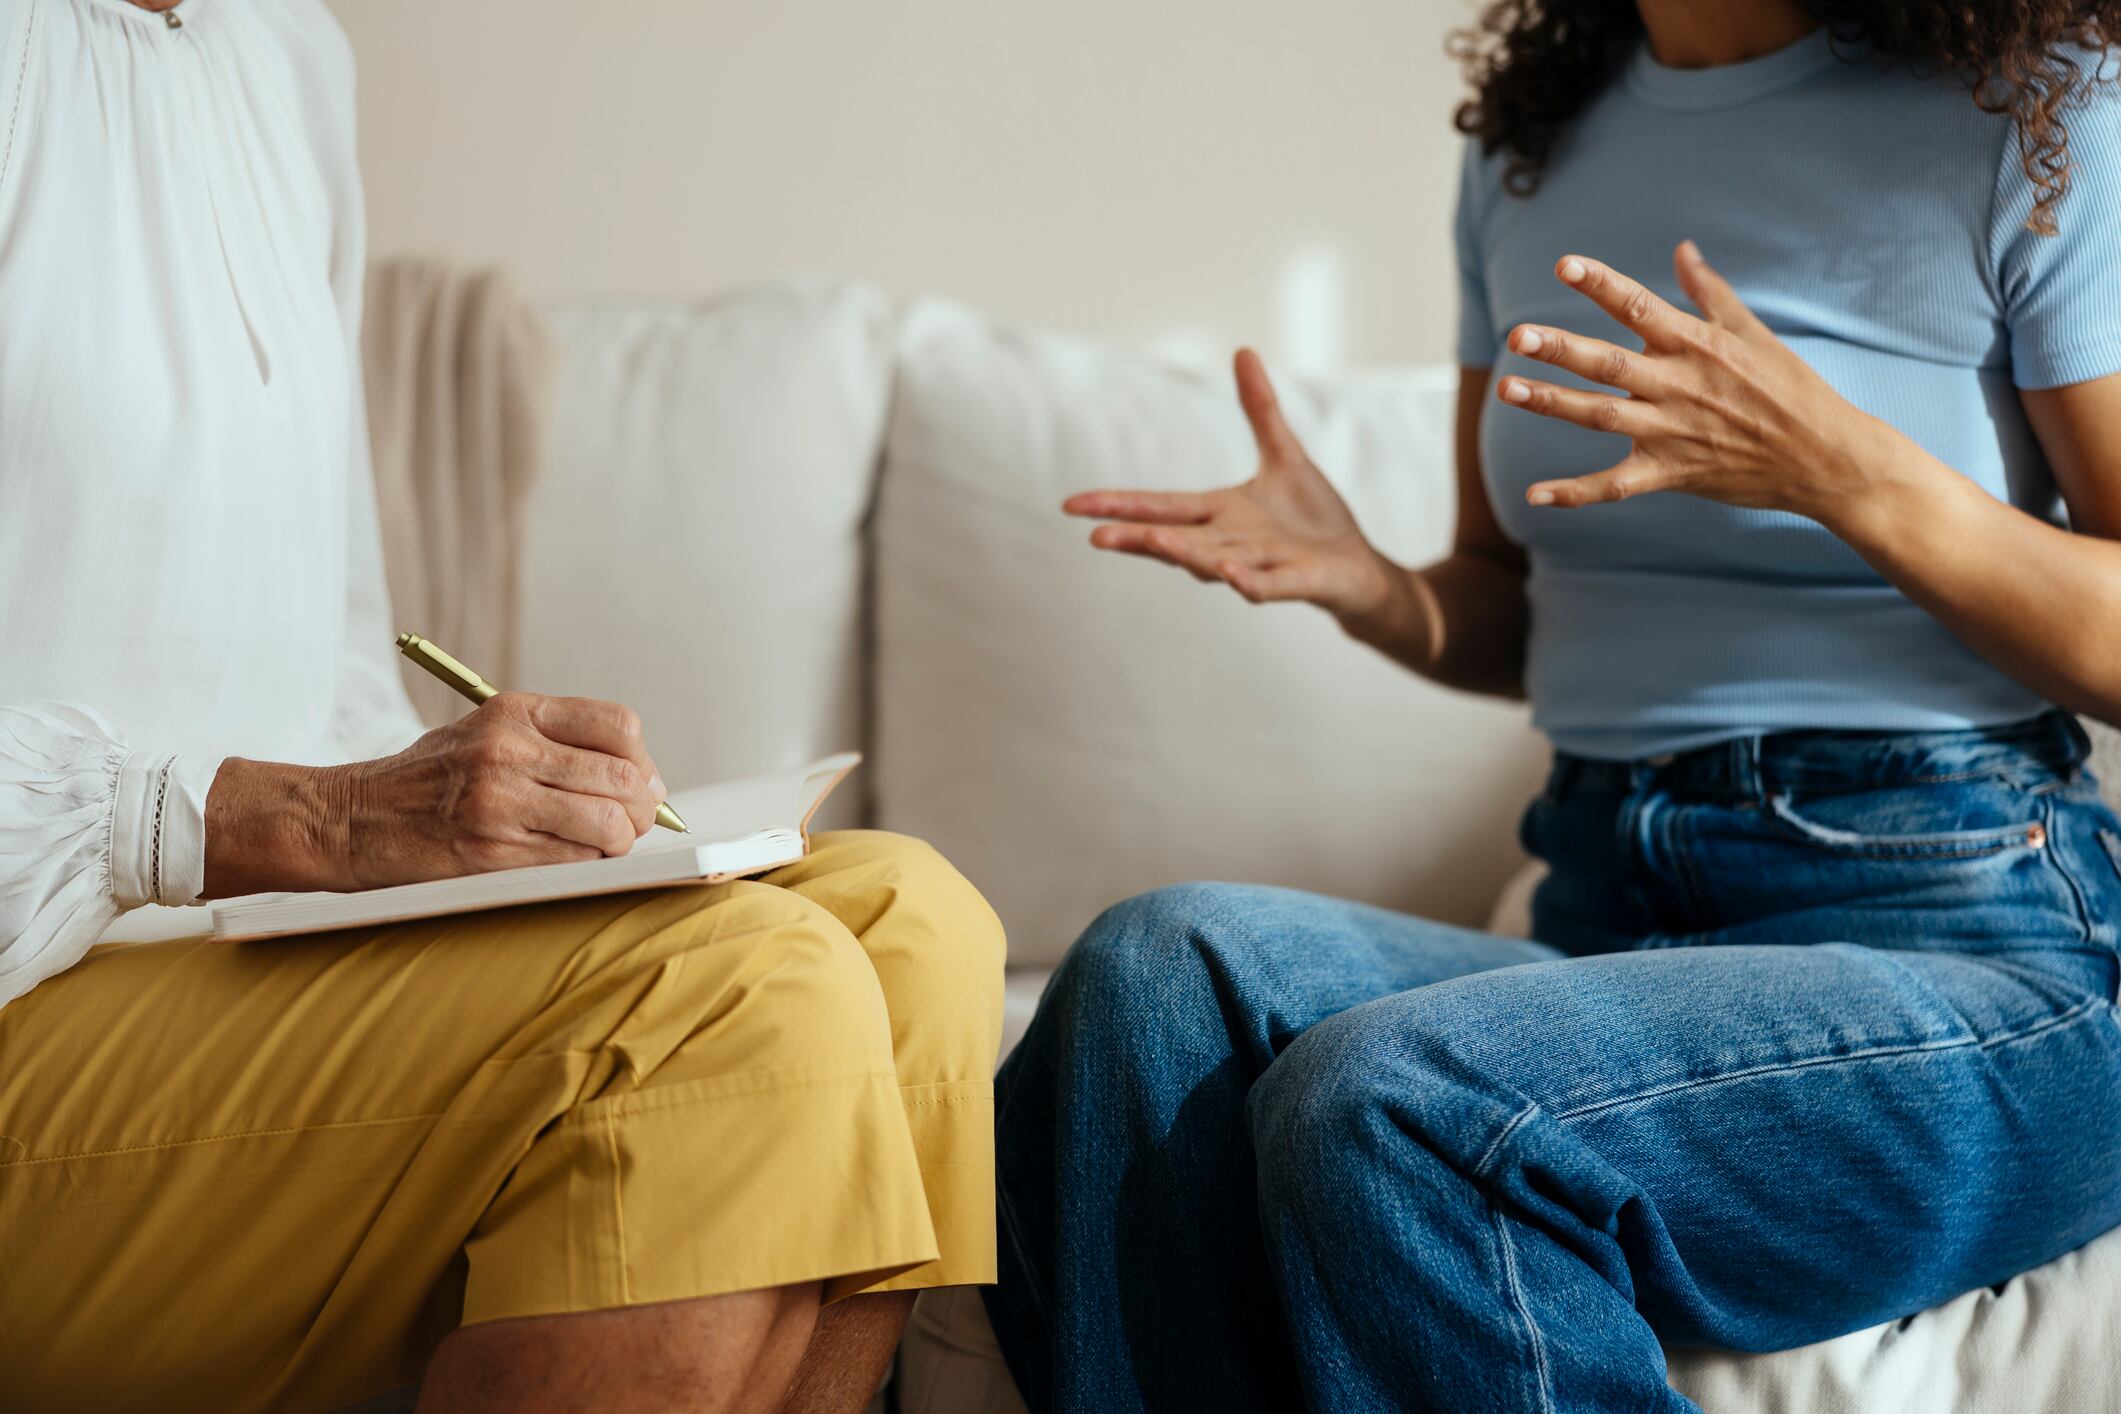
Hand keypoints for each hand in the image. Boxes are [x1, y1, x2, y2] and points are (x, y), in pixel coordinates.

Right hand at [204, 693, 665, 896]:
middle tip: (636, 821)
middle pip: (622, 777)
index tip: (640, 781)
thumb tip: (633, 776)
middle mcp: (509, 750)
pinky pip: (574, 859)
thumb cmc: (422, 780)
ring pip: (608, 823)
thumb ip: (550, 743)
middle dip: (642, 807)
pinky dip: (590, 862)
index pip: (617, 726)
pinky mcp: (491, 851)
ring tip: (607, 842)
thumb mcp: (482, 733)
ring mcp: (501, 802)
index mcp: (513, 712)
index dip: (640, 760)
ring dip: (621, 839)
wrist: (345, 819)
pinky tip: (576, 858)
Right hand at [1063, 349, 1404, 633]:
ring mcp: (1257, 566)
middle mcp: (1227, 543)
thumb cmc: (1314, 518)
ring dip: (1182, 554)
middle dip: (1136, 537)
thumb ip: (1260, 409)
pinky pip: (1264, 586)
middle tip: (1096, 536)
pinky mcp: (1292, 583)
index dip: (1119, 505)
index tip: (1073, 505)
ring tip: (1153, 541)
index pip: (1160, 506)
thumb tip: (1242, 350)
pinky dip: (1246, 581)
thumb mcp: (1284, 455)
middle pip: (1174, 539)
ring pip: (1210, 562)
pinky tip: (1227, 573)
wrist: (1357, 567)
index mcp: (1218, 513)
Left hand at [1496, 242, 1884, 519]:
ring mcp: (1672, 431)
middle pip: (1607, 363)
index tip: (1564, 264)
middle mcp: (1678, 385)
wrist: (1824, 458)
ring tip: (1507, 389)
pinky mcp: (1670, 473)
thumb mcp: (1753, 333)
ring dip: (1551, 403)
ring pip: (1599, 415)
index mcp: (1697, 345)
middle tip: (1516, 336)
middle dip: (1559, 349)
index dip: (1601, 284)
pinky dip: (1574, 493)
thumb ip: (1710, 292)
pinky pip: (1613, 485)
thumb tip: (1682, 250)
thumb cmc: (1791, 390)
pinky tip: (1533, 495)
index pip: (1639, 306)